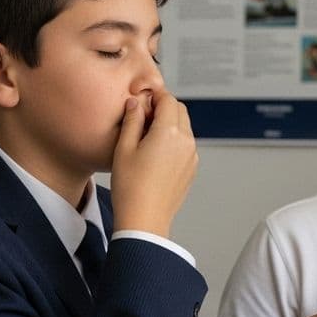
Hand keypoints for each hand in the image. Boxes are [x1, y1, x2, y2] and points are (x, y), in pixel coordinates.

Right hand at [110, 89, 197, 235]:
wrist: (144, 220)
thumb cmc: (131, 188)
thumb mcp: (124, 148)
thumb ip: (132, 120)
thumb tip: (135, 103)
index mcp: (170, 133)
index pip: (168, 100)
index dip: (155, 96)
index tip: (142, 100)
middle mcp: (186, 142)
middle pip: (180, 110)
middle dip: (163, 108)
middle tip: (142, 117)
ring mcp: (192, 156)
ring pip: (184, 127)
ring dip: (170, 124)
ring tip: (146, 138)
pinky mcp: (191, 168)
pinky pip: (186, 145)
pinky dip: (174, 140)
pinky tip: (155, 153)